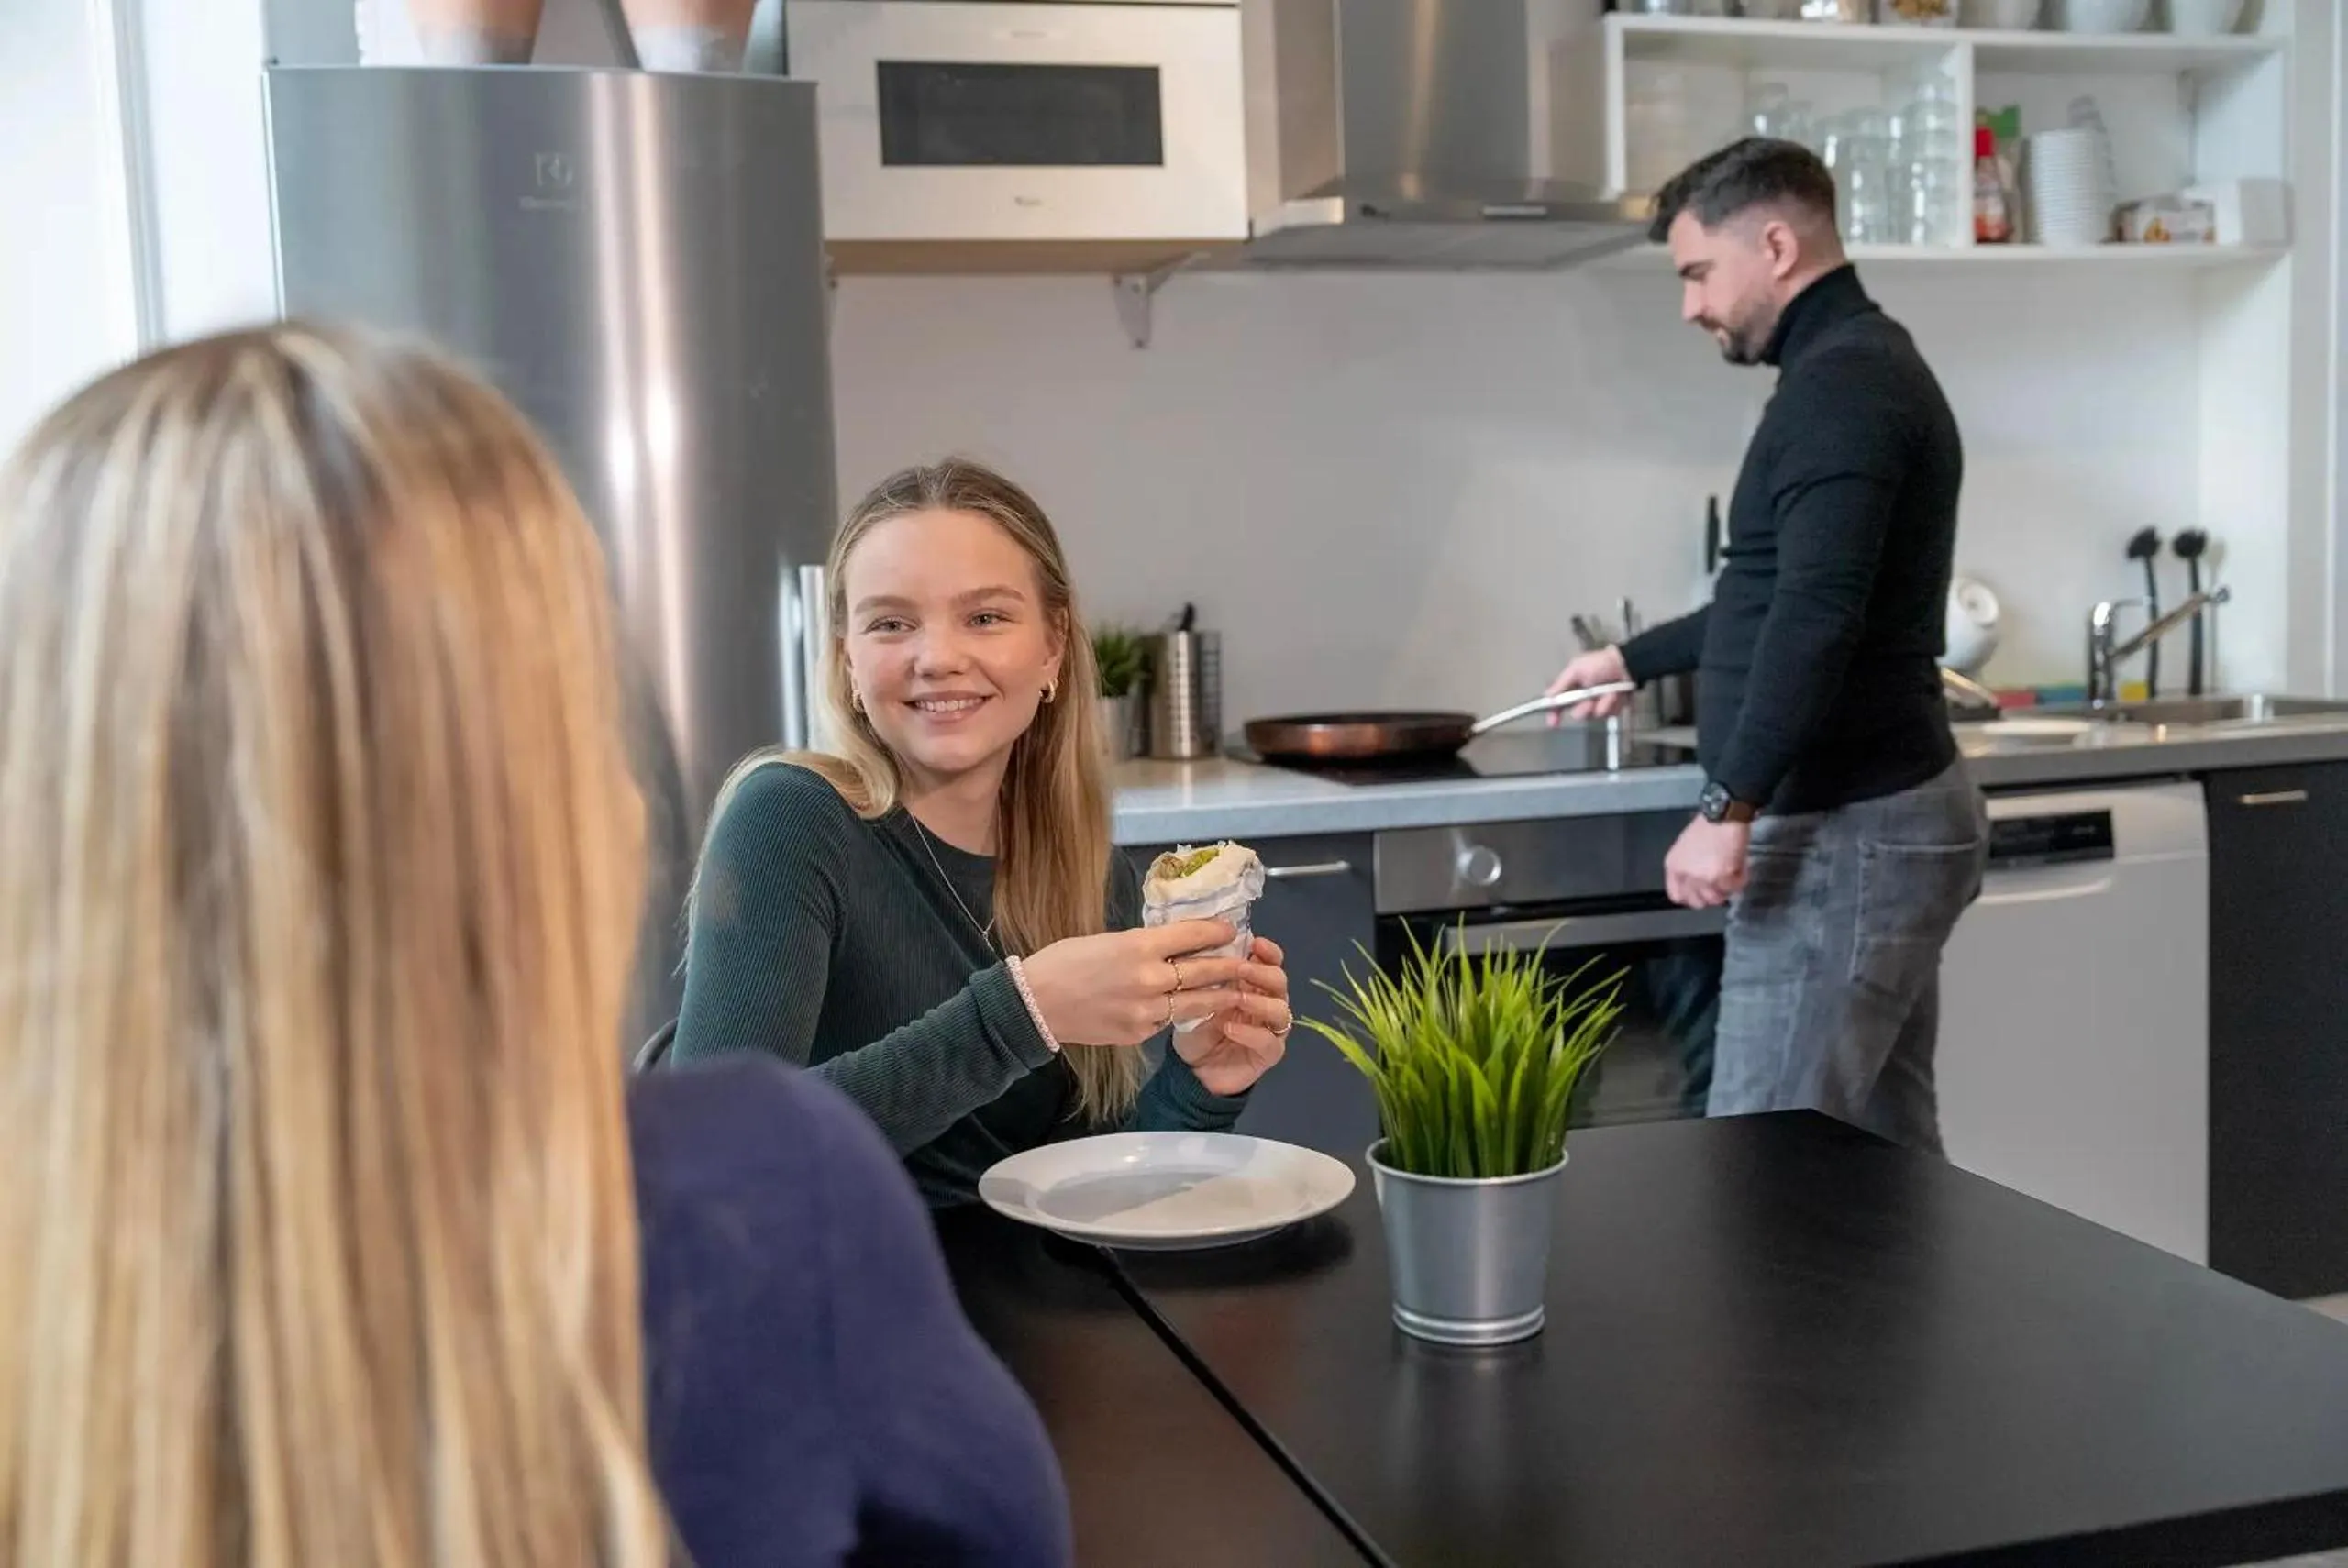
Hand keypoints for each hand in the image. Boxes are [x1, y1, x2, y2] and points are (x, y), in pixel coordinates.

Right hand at [1019, 921, 1267, 1047]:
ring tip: (1235, 991)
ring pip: (1195, 1003)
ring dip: (1218, 996)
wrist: (1035, 1004)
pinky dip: (1177, 1014)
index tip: (1231, 930)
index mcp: (1138, 946)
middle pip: (1203, 971)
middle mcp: (1148, 979)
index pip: (1191, 935)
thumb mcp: (1106, 940)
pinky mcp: (1139, 1034)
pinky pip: (1167, 1022)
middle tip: (1245, 962)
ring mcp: (1146, 1011)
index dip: (1216, 931)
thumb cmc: (1064, 961)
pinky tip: (1186, 1009)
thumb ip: (1143, 944)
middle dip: (1229, 966)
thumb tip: (1174, 943)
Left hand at [1172, 936, 1290, 1095]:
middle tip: (1241, 968)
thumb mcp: (1197, 998)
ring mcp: (1271, 1029)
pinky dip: (1251, 1033)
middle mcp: (1267, 1003)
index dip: (1268, 951)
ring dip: (1260, 1001)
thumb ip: (1209, 977)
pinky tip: (1230, 1028)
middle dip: (1262, 972)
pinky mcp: (1269, 1053)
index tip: (1256, 943)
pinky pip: (1269, 1041)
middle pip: (1280, 982)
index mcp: (1253, 985)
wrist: (1192, 1069)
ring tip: (1238, 999)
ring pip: (1280, 1010)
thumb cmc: (1197, 1027)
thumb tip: (1207, 947)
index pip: (1271, 962)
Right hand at [1544, 645, 1634, 725]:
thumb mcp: (1576, 669)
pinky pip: (1610, 714)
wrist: (1627, 665)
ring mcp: (1599, 704)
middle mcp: (1584, 698)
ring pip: (1595, 715)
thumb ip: (1561, 684)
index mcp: (1573, 688)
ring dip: (1603, 704)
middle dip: (1585, 708)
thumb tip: (1547, 696)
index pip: (1558, 705)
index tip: (1553, 722)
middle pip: (1578, 714)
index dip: (1554, 714)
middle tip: (1590, 701)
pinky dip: (1614, 704)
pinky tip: (1617, 694)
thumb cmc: (1601, 663)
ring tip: (1609, 692)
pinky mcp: (1613, 708)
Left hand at [1665, 816, 1748, 908]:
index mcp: (1674, 866)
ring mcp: (1705, 878)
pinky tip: (1740, 865)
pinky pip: (1735, 887)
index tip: (1700, 895)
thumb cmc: (1707, 825)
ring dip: (1727, 887)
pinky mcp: (1724, 877)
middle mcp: (1687, 875)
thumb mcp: (1685, 846)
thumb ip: (1687, 867)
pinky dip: (1741, 878)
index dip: (1691, 897)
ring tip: (1731, 873)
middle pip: (1699, 901)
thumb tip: (1696, 883)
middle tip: (1720, 885)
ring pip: (1718, 898)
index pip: (1676, 895)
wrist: (1723, 816)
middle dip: (1711, 895)